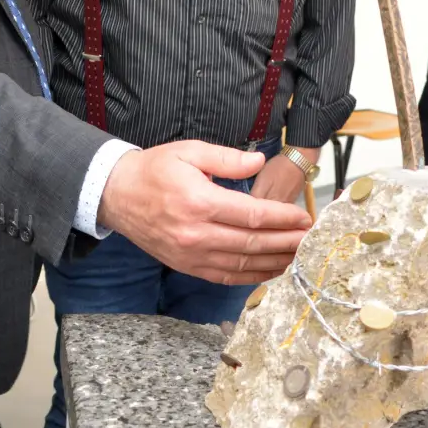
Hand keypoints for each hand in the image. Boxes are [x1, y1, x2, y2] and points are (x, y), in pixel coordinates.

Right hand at [97, 140, 312, 284]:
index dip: (282, 218)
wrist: (117, 194)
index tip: (304, 218)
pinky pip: (225, 277)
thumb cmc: (154, 169)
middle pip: (252, 243)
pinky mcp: (187, 266)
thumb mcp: (189, 150)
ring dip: (274, 262)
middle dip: (286, 242)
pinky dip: (252, 276)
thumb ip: (227, 158)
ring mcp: (191, 255)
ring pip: (242, 265)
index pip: (252, 215)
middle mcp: (196, 233)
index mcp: (199, 202)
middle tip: (311, 240)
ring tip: (298, 256)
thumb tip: (259, 161)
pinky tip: (271, 270)